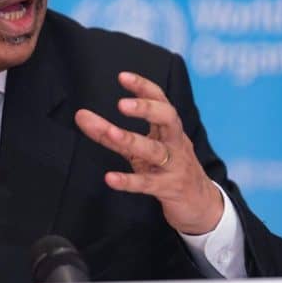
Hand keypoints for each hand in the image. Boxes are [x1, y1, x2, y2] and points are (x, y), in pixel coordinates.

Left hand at [74, 71, 222, 234]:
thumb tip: (80, 116)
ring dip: (132, 140)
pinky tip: (110, 178)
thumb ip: (110, 134)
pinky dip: (129, 181)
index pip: (161, 100)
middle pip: (168, 118)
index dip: (143, 87)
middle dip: (147, 109)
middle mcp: (175, 143)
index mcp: (170, 129)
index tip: (122, 77)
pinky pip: (148, 183)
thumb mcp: (140, 149)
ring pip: (155, 150)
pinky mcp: (168, 189)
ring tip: (110, 132)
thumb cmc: (167, 169)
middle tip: (121, 104)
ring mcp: (174, 166)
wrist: (201, 205)